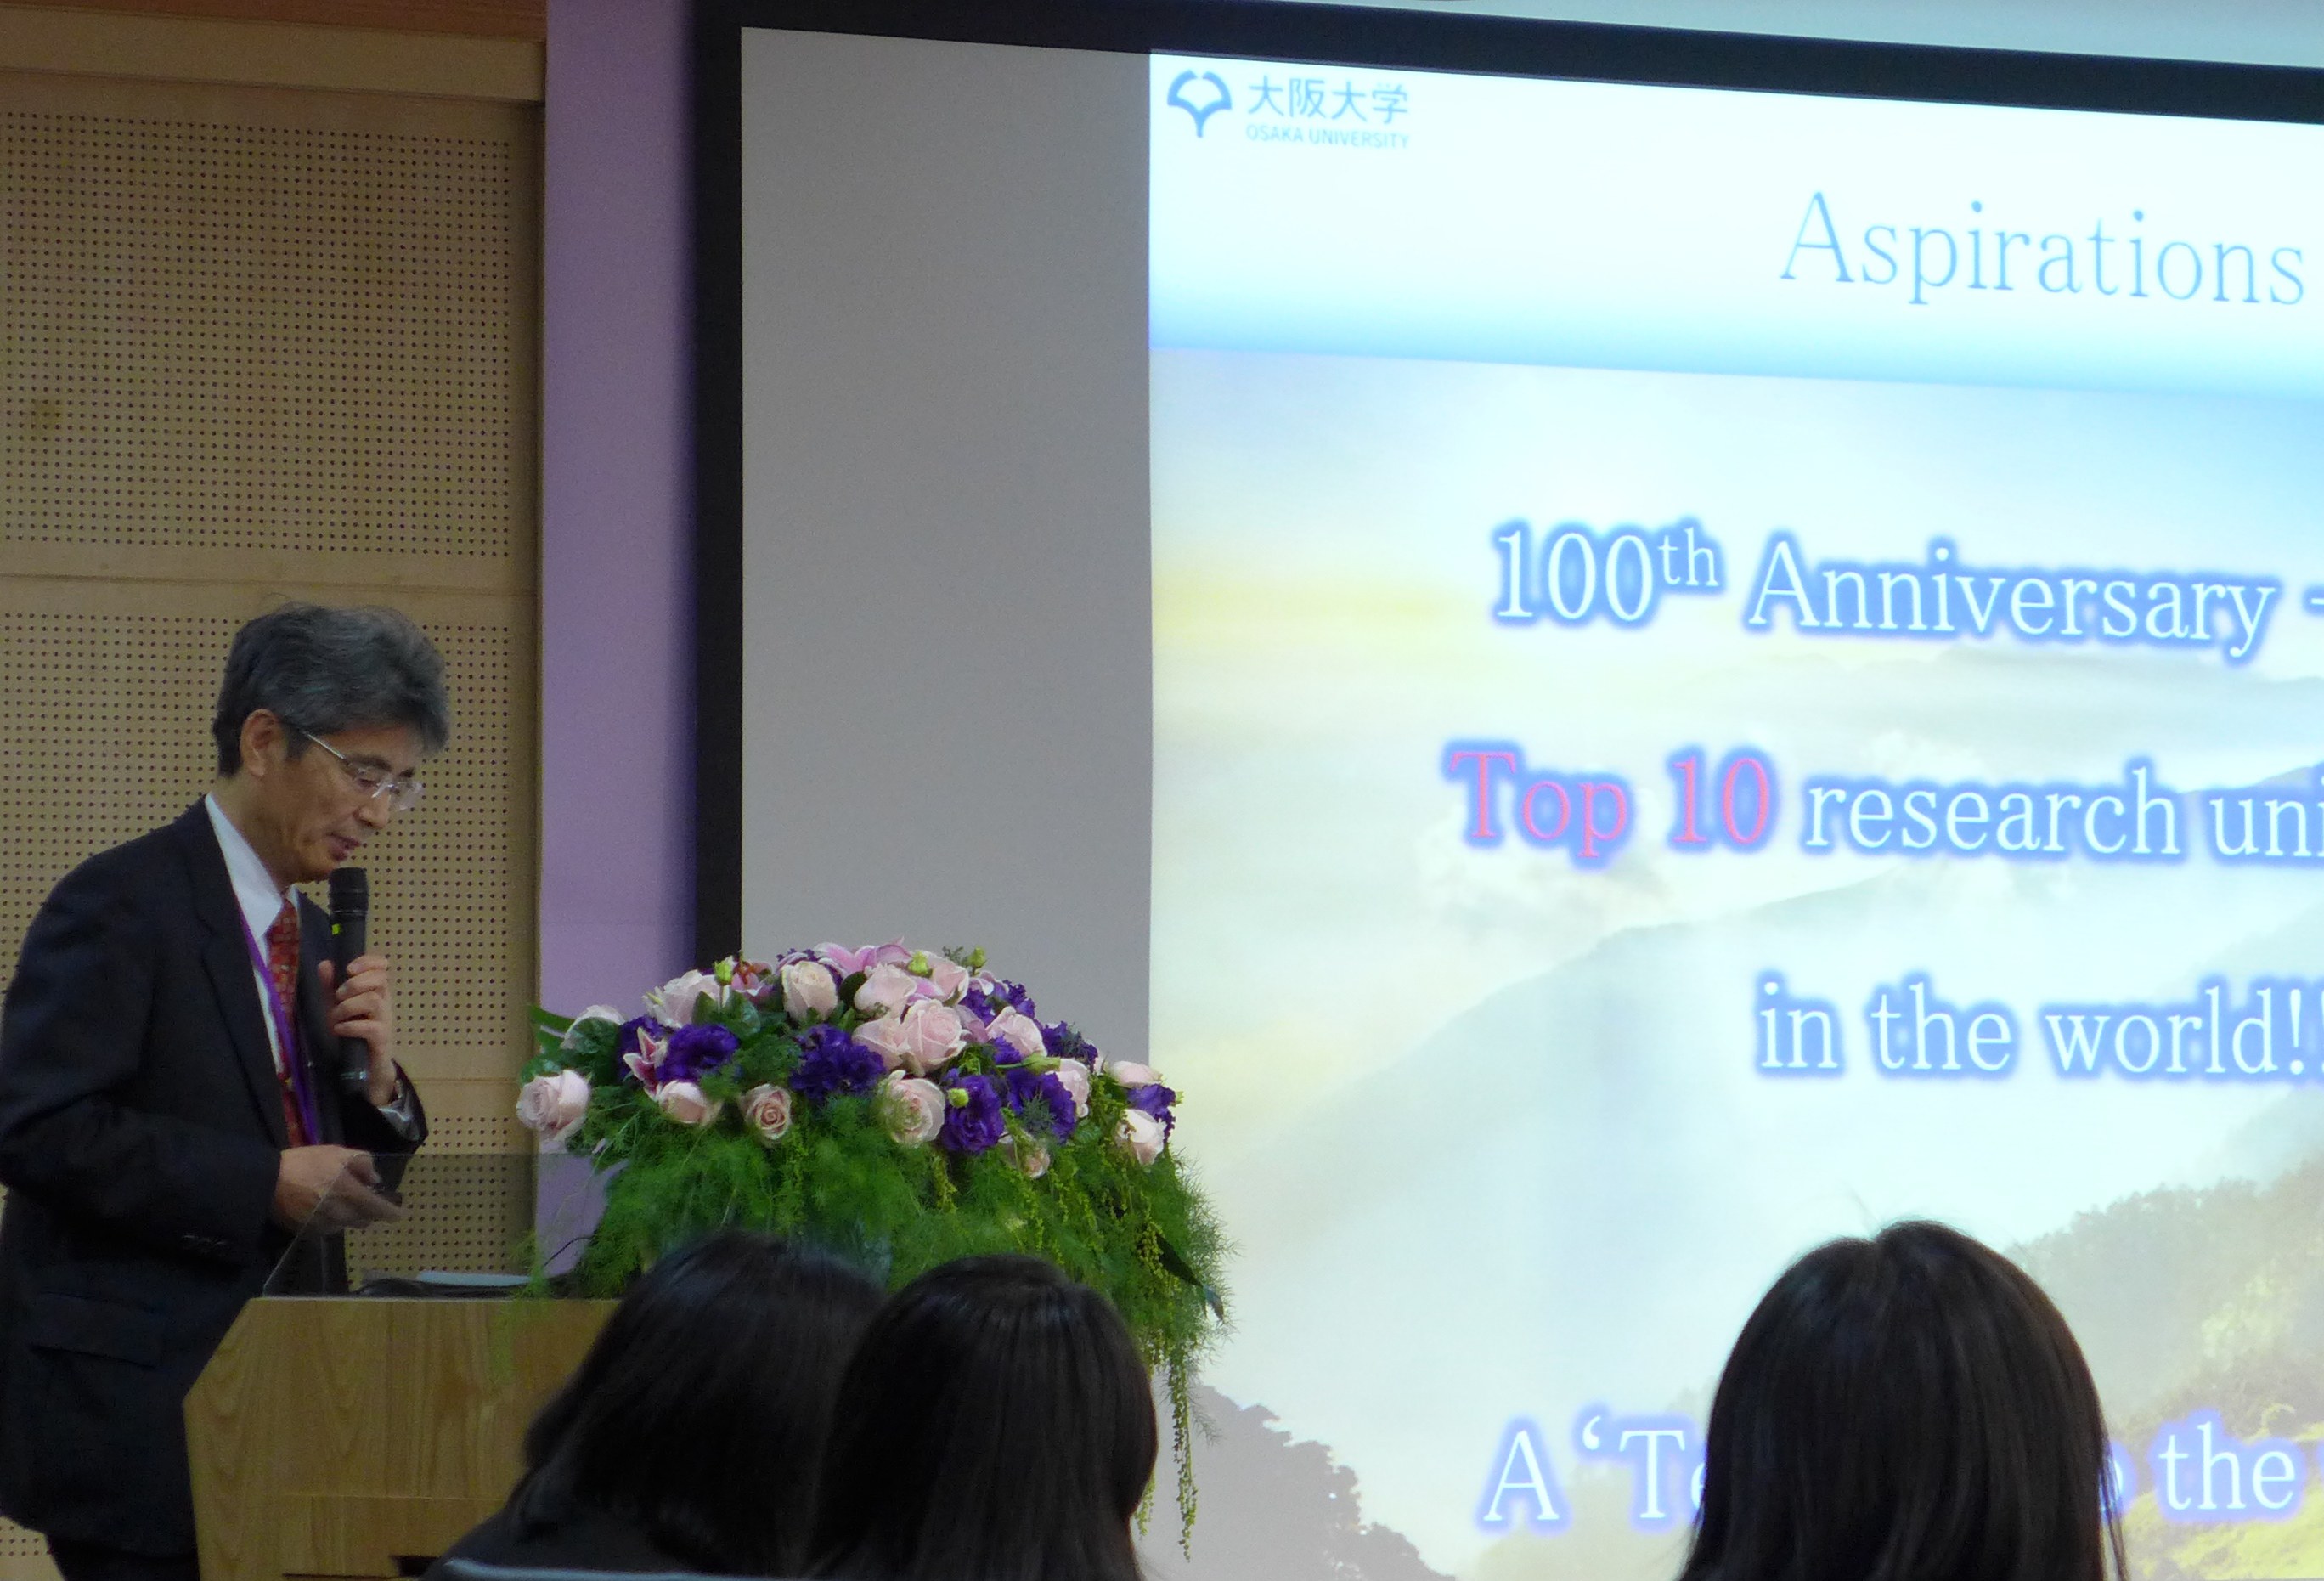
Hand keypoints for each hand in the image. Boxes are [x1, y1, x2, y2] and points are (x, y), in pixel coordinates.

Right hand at [273, 1145, 402, 1230]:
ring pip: (347, 1225)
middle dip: (369, 1212)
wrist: (268, 1181)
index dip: (391, 1212)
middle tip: (364, 1200)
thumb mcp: (336, 1152)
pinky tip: (324, 1209)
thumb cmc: (305, 1163)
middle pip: (364, 1220)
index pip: (378, 1208)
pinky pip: (329, 1229)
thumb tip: (375, 1178)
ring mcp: (324, 1225)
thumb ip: (361, 1163)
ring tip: (340, 1201)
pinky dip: (333, 1221)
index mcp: (350, 1193)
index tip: (400, 1214)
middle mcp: (340, 1214)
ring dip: (350, 1216)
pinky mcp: (309, 1232)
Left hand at [319, 954, 397, 1105]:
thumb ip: (332, 986)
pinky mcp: (382, 1039)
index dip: (368, 962)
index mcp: (377, 990)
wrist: (365, 1066)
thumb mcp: (338, 1005)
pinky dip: (350, 1026)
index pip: (382, 966)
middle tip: (338, 996)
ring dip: (348, 1006)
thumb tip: (325, 964)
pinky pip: (370, 1027)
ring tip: (335, 1017)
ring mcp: (385, 1020)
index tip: (349, 969)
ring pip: (373, 1001)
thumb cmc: (353, 1032)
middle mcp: (385, 1002)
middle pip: (379, 980)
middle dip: (354, 984)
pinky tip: (339, 1030)